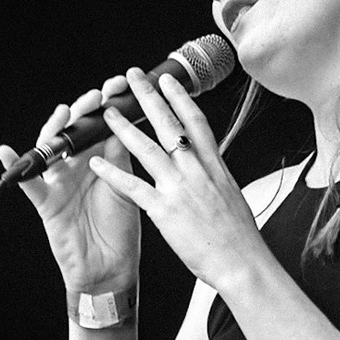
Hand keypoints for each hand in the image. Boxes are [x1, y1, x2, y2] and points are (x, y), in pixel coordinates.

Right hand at [0, 73, 142, 290]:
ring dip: (55, 129)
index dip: (108, 103)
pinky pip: (27, 183)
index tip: (119, 86)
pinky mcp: (46, 202)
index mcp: (102, 159)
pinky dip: (14, 167)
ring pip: (51, 148)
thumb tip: (126, 120)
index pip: (101, 123)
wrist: (111, 268)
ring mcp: (60, 181)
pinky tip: (5, 151)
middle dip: (83, 109)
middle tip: (96, 96)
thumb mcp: (127, 186)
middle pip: (75, 130)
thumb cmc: (121, 228)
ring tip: (63, 114)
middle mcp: (78, 166)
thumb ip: (122, 156)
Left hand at [88, 68, 268, 293]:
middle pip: (169, 126)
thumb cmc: (240, 238)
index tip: (168, 81)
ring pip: (148, 149)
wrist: (243, 262)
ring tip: (108, 112)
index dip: (180, 99)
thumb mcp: (232, 197)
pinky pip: (133, 186)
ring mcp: (180, 188)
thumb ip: (215, 179)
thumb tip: (209, 170)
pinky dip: (112, 173)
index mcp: (215, 167)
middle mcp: (197, 172)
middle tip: (133, 77)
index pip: (196, 123)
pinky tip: (96, 162)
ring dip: (124, 128)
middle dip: (150, 98)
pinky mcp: (165, 210)